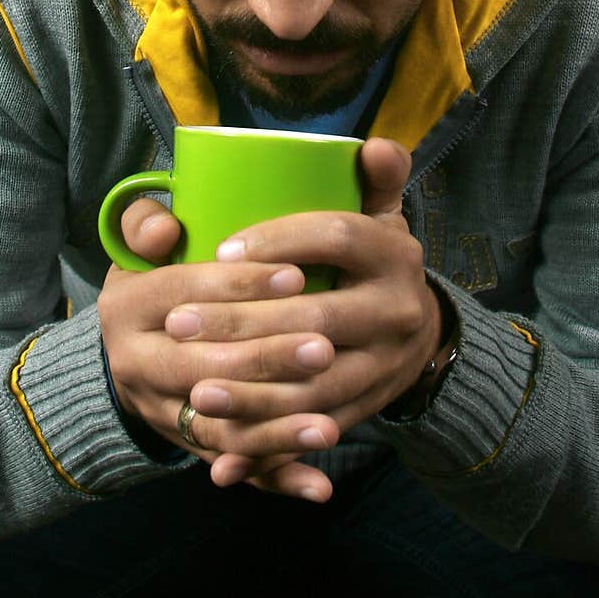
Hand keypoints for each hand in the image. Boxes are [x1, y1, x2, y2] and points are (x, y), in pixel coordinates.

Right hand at [97, 198, 338, 477]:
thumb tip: (165, 230)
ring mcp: (162, 412)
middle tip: (324, 349)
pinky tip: (319, 486)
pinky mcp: (189, 444)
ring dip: (277, 431)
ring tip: (330, 425)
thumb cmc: (151, 281)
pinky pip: (235, 464)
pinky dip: (277, 476)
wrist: (124, 350)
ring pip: (220, 428)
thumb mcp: (137, 249)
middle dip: (266, 360)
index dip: (240, 286)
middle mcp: (138, 365)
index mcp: (128, 307)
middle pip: (203, 366)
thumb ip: (144, 224)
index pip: (186, 292)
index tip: (298, 276)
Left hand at [165, 139, 443, 493]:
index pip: (334, 236)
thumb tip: (374, 145)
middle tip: (180, 323)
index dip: (278, 240)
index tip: (221, 252)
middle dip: (243, 325)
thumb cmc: (372, 259)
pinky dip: (268, 445)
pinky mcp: (368, 408)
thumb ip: (371, 176)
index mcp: (393, 249)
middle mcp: (398, 307)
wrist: (418, 331)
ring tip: (194, 391)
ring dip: (251, 395)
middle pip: (314, 318)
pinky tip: (221, 452)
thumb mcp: (378, 213)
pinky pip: (313, 430)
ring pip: (314, 387)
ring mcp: (386, 365)